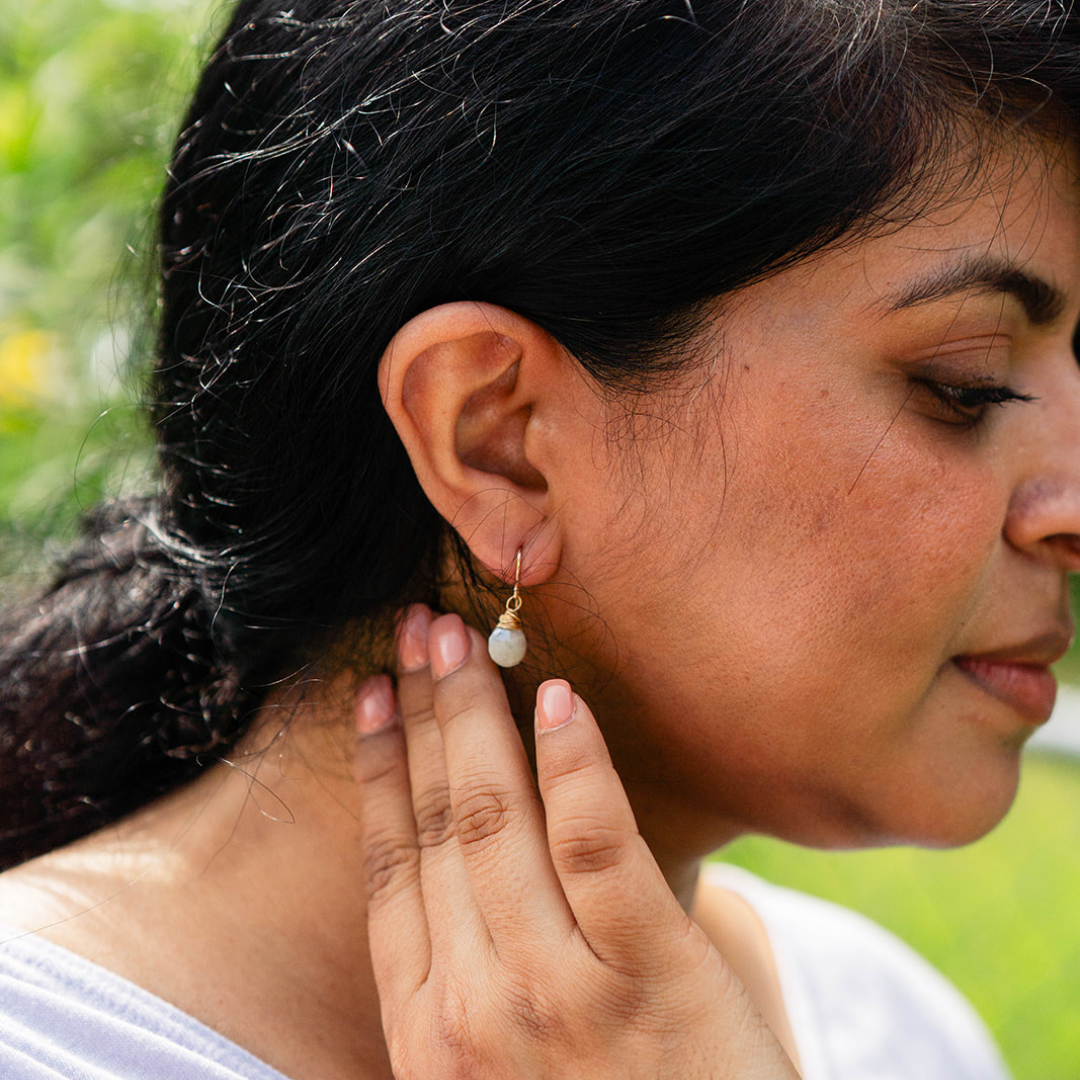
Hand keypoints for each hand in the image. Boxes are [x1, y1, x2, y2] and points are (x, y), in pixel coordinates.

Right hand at [354, 606, 797, 1079]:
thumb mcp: (503, 1070)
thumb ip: (481, 972)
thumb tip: (477, 853)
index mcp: (428, 1028)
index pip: (389, 866)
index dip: (377, 769)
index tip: (369, 694)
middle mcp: (471, 1007)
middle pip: (436, 824)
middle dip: (421, 712)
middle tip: (416, 627)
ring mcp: (557, 993)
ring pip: (498, 822)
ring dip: (475, 716)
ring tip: (463, 638)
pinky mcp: (646, 980)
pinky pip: (600, 847)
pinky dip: (574, 768)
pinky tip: (559, 702)